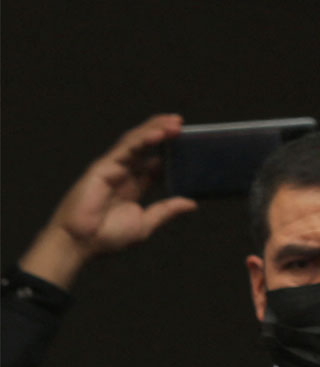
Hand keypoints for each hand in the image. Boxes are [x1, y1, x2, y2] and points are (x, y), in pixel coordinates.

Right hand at [19, 114, 197, 288]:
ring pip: (136, 141)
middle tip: (181, 123)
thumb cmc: (107, 236)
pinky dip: (142, 139)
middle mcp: (124, 173)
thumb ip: (166, 210)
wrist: (81, 243)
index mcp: (134, 185)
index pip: (154, 161)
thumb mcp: (145, 223)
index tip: (187, 143)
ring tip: (175, 123)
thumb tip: (191, 203)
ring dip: (155, 129)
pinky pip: (125, 148)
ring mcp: (113, 168)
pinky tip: (158, 133)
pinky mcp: (103, 167)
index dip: (169, 151)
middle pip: (145, 146)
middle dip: (163, 132)